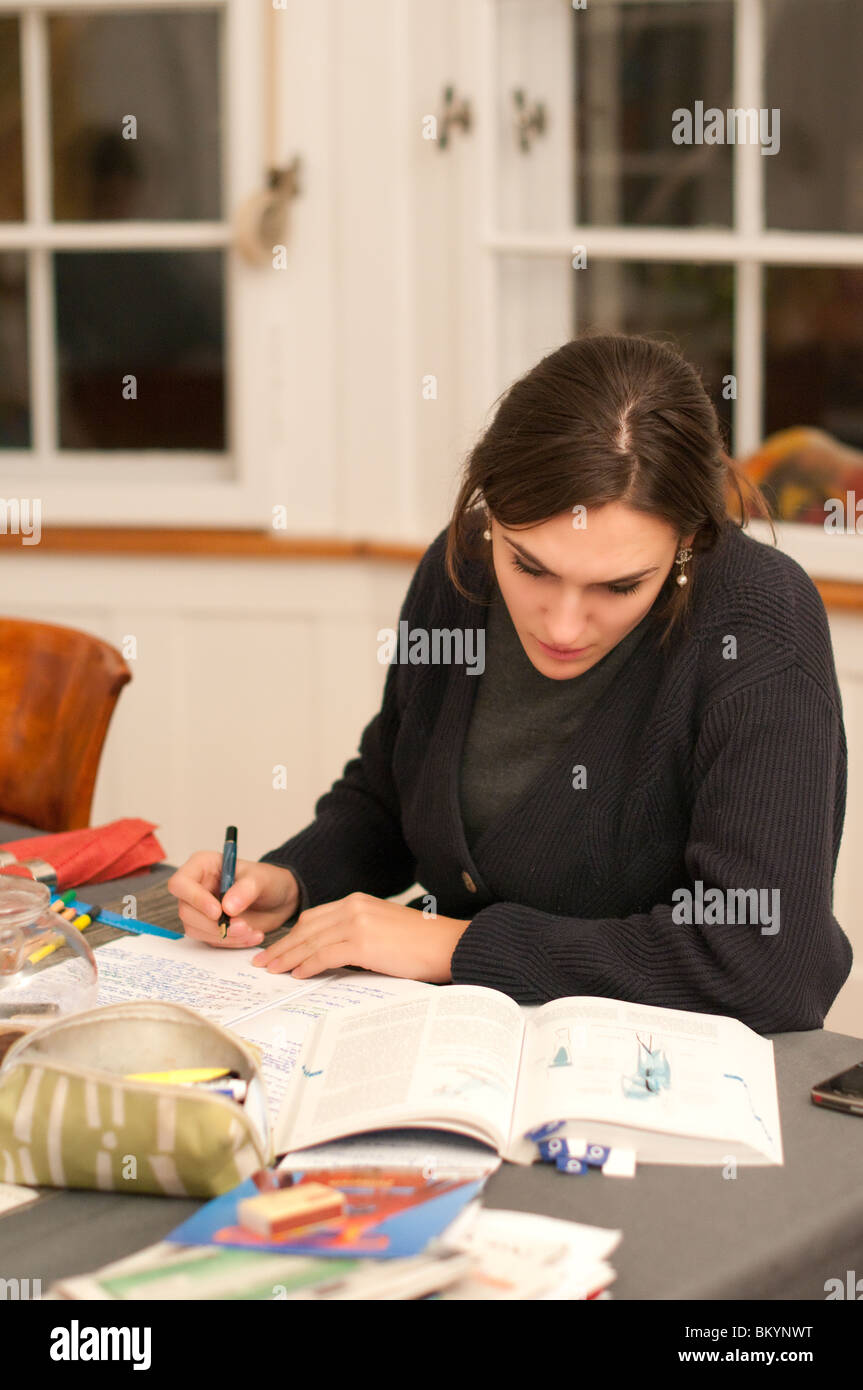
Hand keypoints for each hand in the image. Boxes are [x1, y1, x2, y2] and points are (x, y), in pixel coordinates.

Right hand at [166, 852, 298, 948]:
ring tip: (251, 931)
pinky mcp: (209, 927)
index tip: (218, 911)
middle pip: (186, 911)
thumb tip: (227, 907)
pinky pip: (210, 940)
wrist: (279, 899)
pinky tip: (252, 936)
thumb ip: (245, 890)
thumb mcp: (261, 879)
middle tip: (243, 926)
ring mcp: (200, 909)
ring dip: (224, 936)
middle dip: (214, 924)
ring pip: (195, 929)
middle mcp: (196, 888)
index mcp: (202, 866)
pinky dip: (231, 942)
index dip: (195, 899)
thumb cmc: (268, 880)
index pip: (181, 883)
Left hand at [251, 892, 471, 982]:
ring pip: (310, 941)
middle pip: (306, 927)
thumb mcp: (383, 929)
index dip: (291, 934)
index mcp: (358, 902)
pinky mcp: (363, 942)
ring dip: (287, 957)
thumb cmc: (421, 944)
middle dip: (281, 945)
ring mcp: (358, 922)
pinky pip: (325, 955)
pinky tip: (296, 974)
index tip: (276, 947)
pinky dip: (307, 965)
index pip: (314, 917)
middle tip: (262, 961)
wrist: (448, 944)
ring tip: (272, 970)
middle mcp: (354, 907)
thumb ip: (356, 934)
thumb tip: (332, 954)